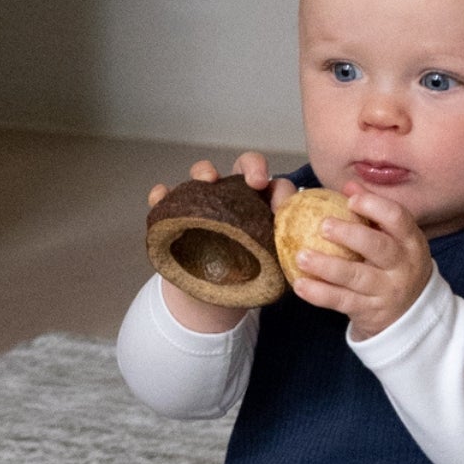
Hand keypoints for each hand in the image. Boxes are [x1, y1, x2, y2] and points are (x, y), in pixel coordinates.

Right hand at [145, 152, 276, 335]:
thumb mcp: (272, 269)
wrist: (215, 297)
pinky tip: (161, 198)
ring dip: (205, 171)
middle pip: (245, 166)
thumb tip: (302, 256)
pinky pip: (165, 198)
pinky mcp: (177, 214)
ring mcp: (204, 201)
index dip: (282, 192)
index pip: (278, 186)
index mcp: (264, 205)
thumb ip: (285, 258)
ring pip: (203, 172)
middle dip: (252, 166)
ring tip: (207, 181)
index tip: (280, 209)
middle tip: (255, 181)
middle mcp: (235, 195)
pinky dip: (162, 194)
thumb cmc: (249, 277)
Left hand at [283, 187, 432, 341]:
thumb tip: (349, 185)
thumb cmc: (393, 265)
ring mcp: (386, 290)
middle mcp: (403, 265)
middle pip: (379, 247)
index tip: (350, 200)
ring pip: (356, 277)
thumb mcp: (392, 238)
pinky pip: (342, 301)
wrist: (409, 313)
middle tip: (323, 225)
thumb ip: (372, 212)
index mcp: (409, 240)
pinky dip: (319, 294)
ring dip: (327, 266)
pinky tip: (300, 284)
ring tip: (301, 256)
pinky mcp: (369, 311)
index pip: (398, 218)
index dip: (374, 206)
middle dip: (350, 235)